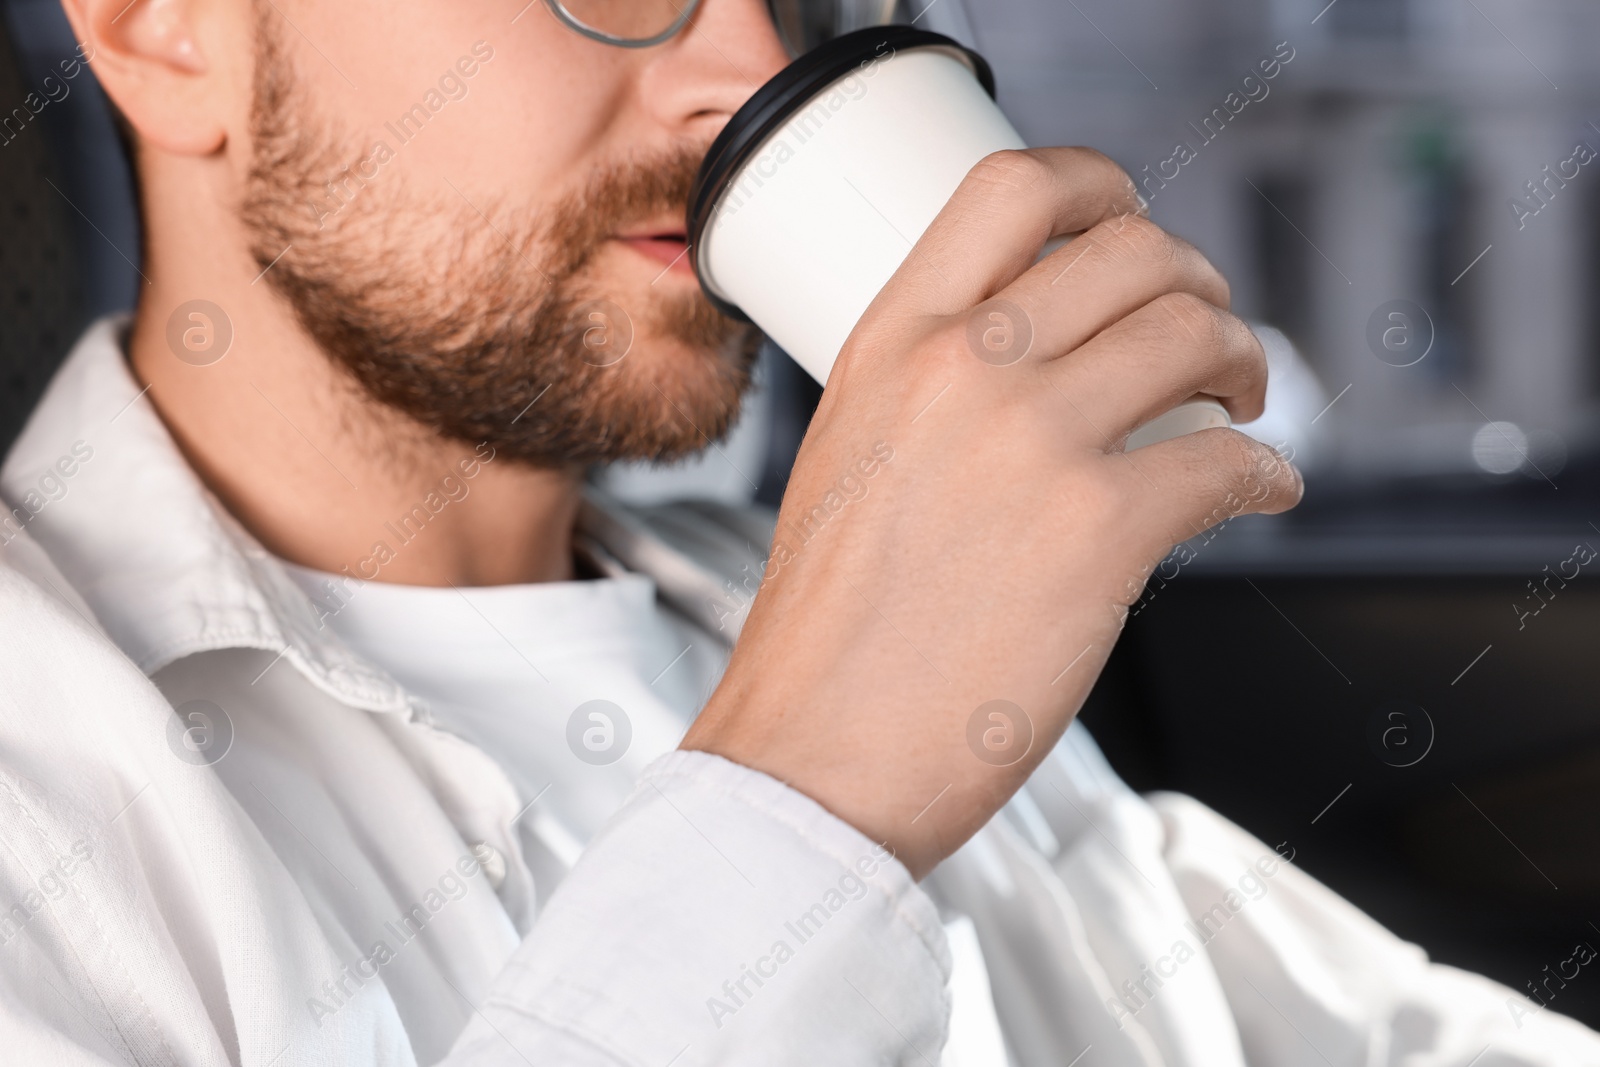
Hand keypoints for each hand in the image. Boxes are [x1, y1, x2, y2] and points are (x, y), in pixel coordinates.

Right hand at [682, 147, 1301, 878]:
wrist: (811, 754)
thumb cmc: (826, 632)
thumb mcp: (848, 457)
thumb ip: (929, 388)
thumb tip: (1042, 363)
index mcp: (888, 342)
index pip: (1010, 187)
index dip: (1098, 183)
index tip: (1130, 214)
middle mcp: (960, 369)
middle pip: (1135, 252)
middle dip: (1198, 286)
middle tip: (1207, 336)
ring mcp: (1032, 443)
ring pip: (1198, 336)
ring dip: (1246, 364)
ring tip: (1238, 405)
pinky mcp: (1099, 532)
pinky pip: (1229, 461)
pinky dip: (1266, 472)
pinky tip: (1258, 488)